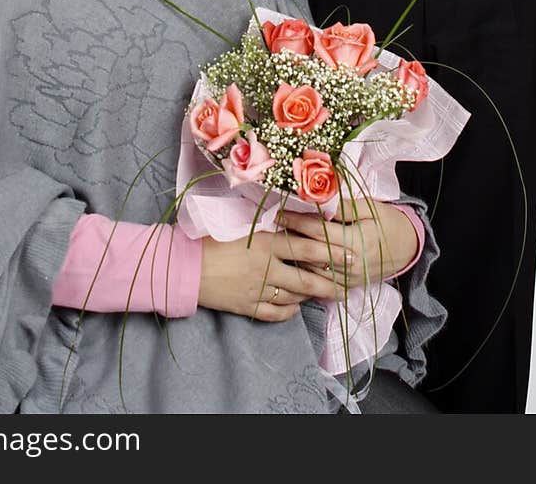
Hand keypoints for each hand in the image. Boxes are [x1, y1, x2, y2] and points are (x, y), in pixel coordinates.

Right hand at [197, 229, 353, 322]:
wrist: (185, 266)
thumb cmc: (211, 238)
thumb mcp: (242, 226)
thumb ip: (268, 227)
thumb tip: (292, 222)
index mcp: (266, 243)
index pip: (307, 248)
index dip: (331, 252)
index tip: (350, 254)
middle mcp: (266, 268)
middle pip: (307, 278)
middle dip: (330, 281)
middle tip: (348, 282)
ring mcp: (258, 289)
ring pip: (294, 295)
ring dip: (312, 295)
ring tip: (327, 293)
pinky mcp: (247, 306)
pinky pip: (275, 312)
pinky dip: (289, 311)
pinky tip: (297, 306)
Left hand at [278, 197, 417, 284]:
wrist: (407, 248)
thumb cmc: (387, 222)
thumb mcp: (370, 207)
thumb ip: (344, 206)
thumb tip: (319, 197)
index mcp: (357, 240)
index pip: (319, 231)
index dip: (297, 221)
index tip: (279, 212)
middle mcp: (351, 263)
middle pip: (312, 253)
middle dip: (290, 239)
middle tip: (270, 228)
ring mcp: (349, 278)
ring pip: (313, 272)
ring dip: (294, 259)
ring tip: (276, 245)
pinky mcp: (348, 286)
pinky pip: (322, 285)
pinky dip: (306, 275)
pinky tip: (291, 267)